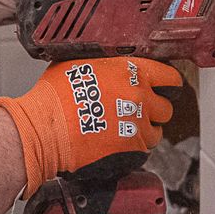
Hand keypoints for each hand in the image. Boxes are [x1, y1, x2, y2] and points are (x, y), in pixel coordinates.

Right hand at [0, 57, 180, 190]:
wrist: (44, 130)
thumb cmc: (54, 97)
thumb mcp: (78, 63)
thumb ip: (104, 65)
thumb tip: (108, 66)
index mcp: (132, 72)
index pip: (170, 78)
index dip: (167, 85)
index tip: (162, 90)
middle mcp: (140, 98)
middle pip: (166, 109)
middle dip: (153, 112)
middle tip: (135, 113)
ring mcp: (138, 126)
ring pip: (155, 133)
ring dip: (143, 132)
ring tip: (122, 131)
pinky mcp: (132, 150)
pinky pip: (142, 150)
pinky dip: (132, 149)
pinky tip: (114, 144)